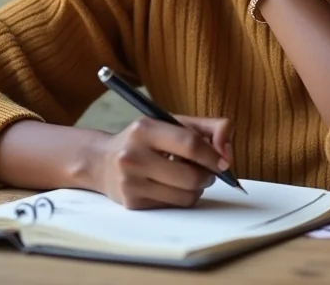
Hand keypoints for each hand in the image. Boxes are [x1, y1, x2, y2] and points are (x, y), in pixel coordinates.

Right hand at [88, 115, 233, 209]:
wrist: (102, 161)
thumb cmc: (146, 139)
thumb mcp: (173, 123)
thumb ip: (207, 128)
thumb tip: (227, 151)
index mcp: (145, 129)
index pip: (189, 144)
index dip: (213, 155)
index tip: (224, 162)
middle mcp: (134, 155)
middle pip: (190, 176)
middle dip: (207, 175)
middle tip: (207, 171)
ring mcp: (131, 182)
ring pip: (185, 195)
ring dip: (197, 189)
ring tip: (190, 177)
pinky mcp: (132, 203)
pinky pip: (173, 206)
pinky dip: (181, 197)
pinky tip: (171, 185)